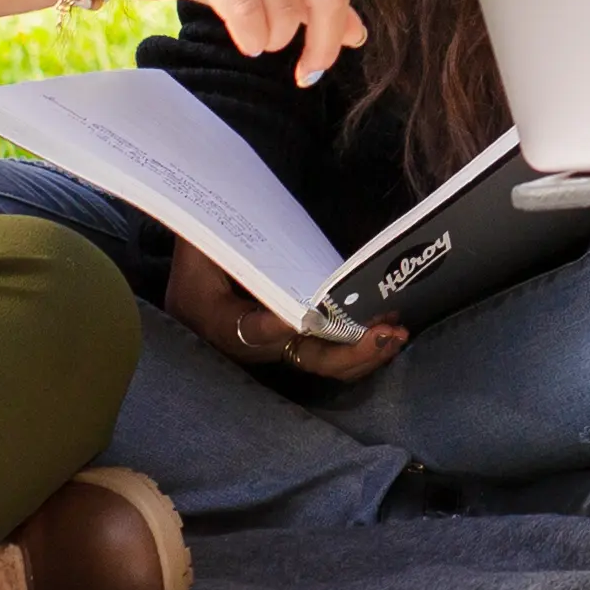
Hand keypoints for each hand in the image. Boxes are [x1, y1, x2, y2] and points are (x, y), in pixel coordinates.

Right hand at [154, 237, 406, 382]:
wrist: (193, 259)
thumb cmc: (199, 239)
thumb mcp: (200, 237)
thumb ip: (224, 238)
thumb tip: (249, 227)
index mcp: (210, 316)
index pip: (249, 329)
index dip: (278, 329)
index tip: (308, 321)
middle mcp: (242, 342)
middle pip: (297, 357)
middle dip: (344, 352)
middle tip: (381, 334)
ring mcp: (268, 346)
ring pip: (317, 362)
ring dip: (360, 353)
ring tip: (395, 336)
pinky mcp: (287, 342)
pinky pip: (324, 352)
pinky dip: (356, 347)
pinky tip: (388, 333)